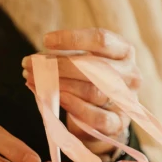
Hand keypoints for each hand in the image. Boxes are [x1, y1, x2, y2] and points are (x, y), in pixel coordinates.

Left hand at [23, 28, 140, 157]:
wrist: (103, 118)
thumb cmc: (90, 82)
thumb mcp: (83, 64)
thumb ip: (66, 59)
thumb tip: (36, 61)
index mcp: (124, 52)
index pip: (101, 40)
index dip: (72, 38)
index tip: (46, 40)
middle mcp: (131, 74)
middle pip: (94, 66)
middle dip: (59, 64)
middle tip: (30, 64)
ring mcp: (127, 100)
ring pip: (93, 90)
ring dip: (60, 85)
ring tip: (34, 81)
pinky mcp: (118, 123)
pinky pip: (97, 116)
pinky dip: (74, 107)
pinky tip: (57, 98)